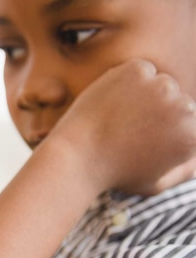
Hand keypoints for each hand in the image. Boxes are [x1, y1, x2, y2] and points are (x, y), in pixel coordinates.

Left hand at [51, 58, 195, 195]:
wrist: (76, 158)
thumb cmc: (113, 175)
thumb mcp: (154, 183)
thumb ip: (184, 170)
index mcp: (193, 135)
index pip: (186, 121)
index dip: (161, 130)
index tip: (139, 140)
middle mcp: (184, 108)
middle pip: (175, 100)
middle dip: (155, 111)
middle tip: (124, 131)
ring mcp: (161, 86)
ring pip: (159, 84)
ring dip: (142, 95)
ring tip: (116, 119)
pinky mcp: (137, 71)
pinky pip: (140, 70)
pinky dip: (126, 81)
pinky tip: (110, 104)